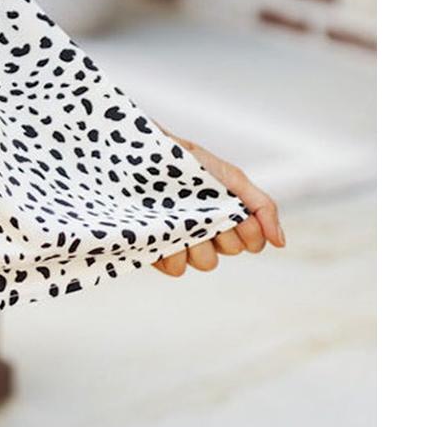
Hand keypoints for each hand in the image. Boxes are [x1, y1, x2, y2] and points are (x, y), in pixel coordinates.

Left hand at [150, 131, 285, 277]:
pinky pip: (177, 269)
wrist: (145, 156)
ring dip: (199, 245)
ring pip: (206, 263)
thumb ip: (263, 207)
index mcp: (228, 217)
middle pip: (229, 252)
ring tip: (184, 221)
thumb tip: (281, 243)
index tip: (239, 214)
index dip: (249, 233)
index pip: (251, 243)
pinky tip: (167, 233)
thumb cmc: (190, 163)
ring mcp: (183, 242)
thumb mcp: (233, 178)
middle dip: (222, 231)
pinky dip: (174, 254)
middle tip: (206, 210)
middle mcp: (208, 232)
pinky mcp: (158, 250)